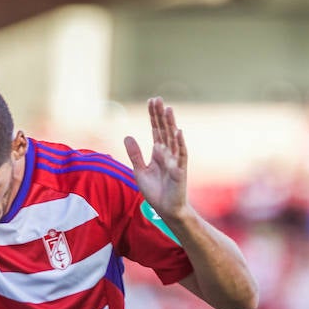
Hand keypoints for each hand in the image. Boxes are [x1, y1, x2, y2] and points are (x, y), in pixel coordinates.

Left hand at [123, 97, 188, 222]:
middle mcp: (168, 153)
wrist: (166, 209)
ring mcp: (175, 160)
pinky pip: (181, 155)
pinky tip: (178, 132)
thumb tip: (127, 135)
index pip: (156, 130)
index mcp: (158, 152)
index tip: (151, 101)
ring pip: (173, 139)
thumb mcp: (140, 171)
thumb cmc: (155, 192)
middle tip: (157, 99)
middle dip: (160, 115)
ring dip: (171, 124)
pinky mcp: (180, 171)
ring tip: (168, 109)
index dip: (153, 116)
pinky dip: (180, 143)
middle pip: (164, 130)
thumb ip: (135, 154)